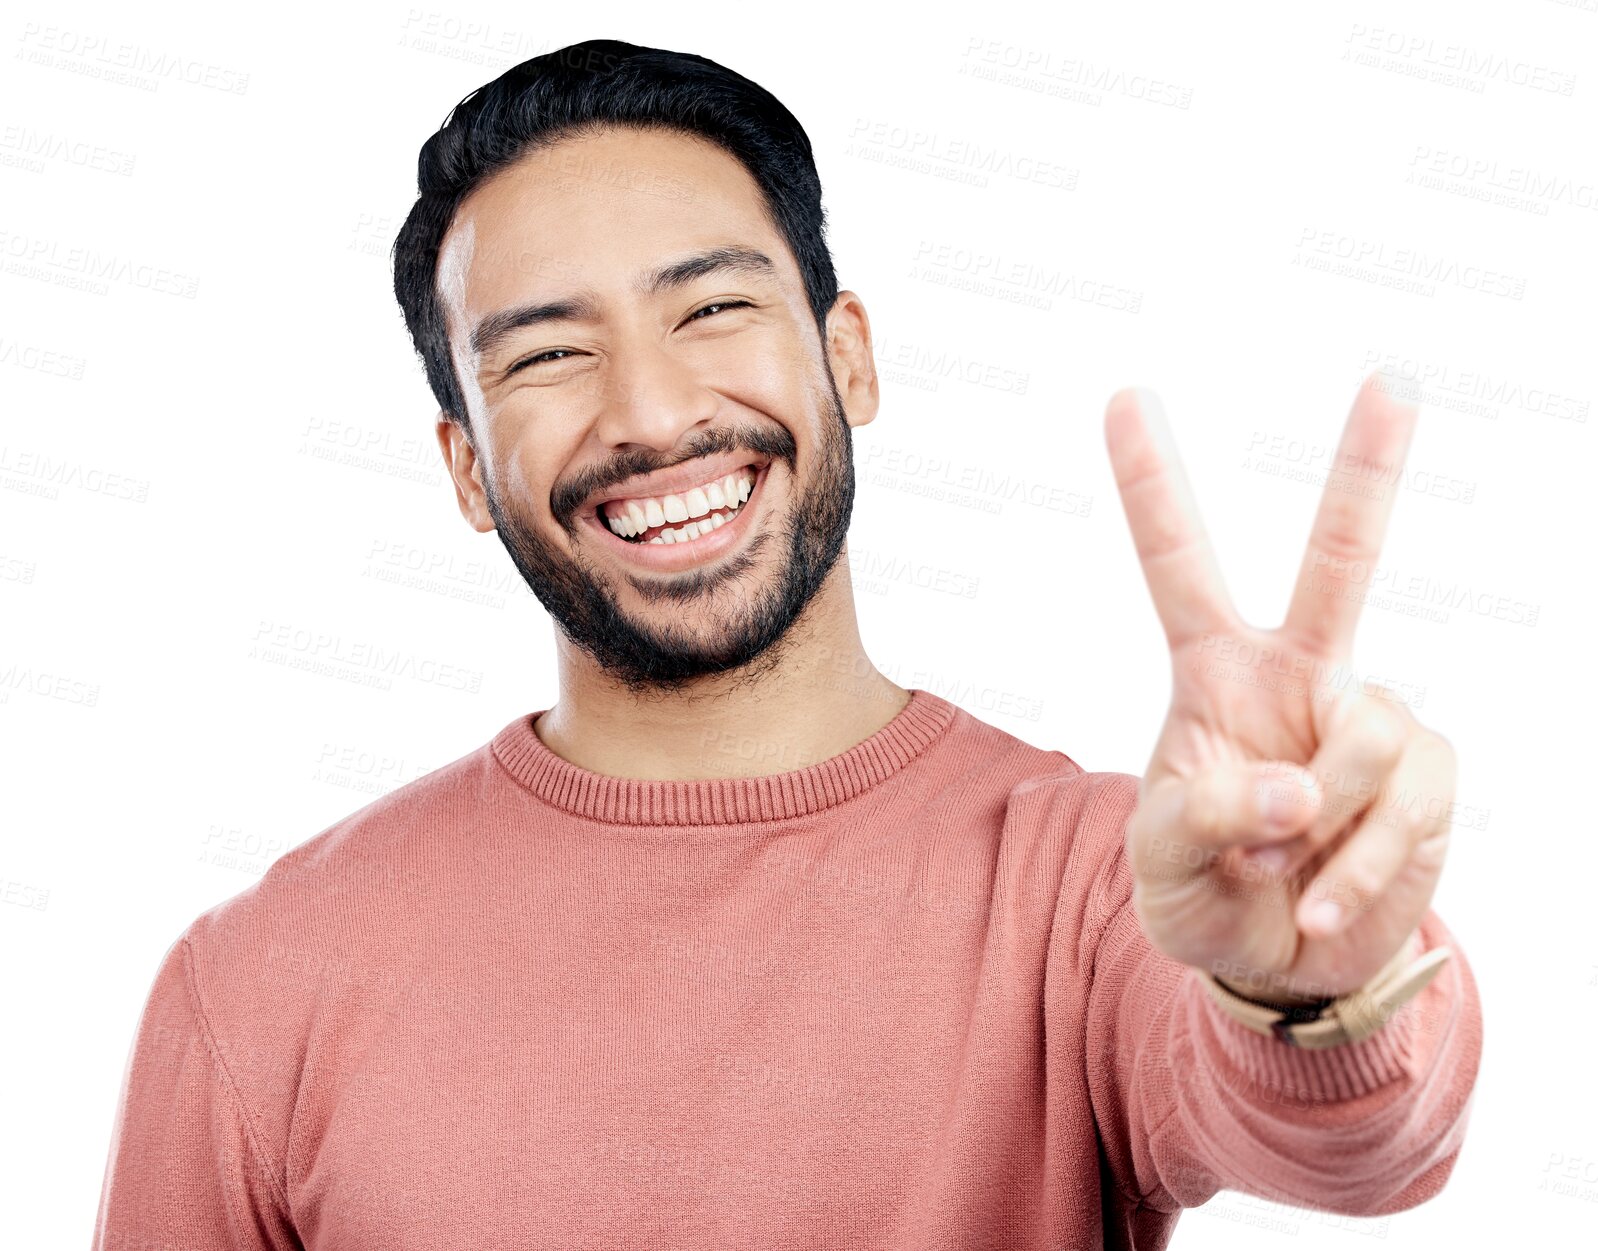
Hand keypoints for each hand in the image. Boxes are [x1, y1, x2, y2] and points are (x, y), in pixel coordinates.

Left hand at [1103, 371, 1455, 1003]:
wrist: (1282, 965)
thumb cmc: (1204, 894)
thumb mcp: (1161, 864)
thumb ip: (1200, 817)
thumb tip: (1297, 784)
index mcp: (1213, 672)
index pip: (1178, 565)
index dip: (1152, 485)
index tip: (1123, 396)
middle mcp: (1298, 674)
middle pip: (1340, 561)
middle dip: (1369, 472)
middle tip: (1393, 379)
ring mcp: (1369, 718)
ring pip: (1367, 732)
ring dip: (1320, 825)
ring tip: (1283, 867)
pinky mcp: (1426, 774)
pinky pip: (1405, 805)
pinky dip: (1359, 868)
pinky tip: (1323, 901)